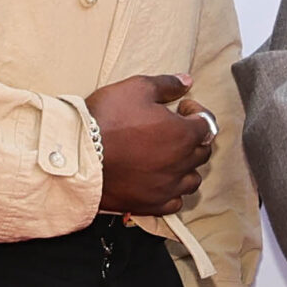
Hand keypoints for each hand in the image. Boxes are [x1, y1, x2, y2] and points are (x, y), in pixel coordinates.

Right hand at [90, 73, 215, 216]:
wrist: (78, 156)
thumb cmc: (107, 119)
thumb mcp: (137, 88)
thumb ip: (166, 84)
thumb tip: (186, 81)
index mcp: (183, 134)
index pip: (207, 124)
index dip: (196, 113)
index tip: (181, 108)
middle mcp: (181, 164)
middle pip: (202, 152)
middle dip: (193, 138)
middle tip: (174, 129)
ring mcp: (167, 187)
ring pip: (192, 180)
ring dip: (186, 166)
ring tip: (169, 156)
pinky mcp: (150, 205)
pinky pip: (175, 203)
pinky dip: (173, 192)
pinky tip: (160, 180)